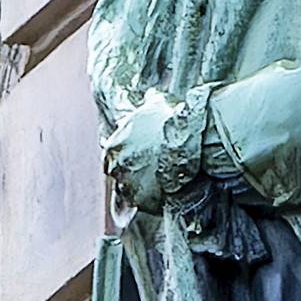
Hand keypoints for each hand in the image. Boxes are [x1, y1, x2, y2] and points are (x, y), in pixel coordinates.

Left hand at [103, 89, 202, 206]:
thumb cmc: (171, 121)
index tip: (141, 157)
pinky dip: (154, 200)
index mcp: (113, 145)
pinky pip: (145, 204)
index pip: (112, 156)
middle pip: (119, 175)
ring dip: (143, 188)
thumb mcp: (157, 104)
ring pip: (131, 192)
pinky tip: (167, 192)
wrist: (189, 141)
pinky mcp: (142, 201)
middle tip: (152, 171)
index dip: (127, 157)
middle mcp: (115, 167)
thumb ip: (149, 102)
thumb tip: (150, 96)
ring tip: (162, 183)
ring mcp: (128, 186)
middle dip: (133, 174)